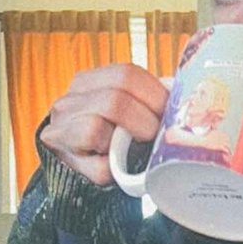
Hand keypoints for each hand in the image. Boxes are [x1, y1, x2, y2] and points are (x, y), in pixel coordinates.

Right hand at [37, 62, 168, 188]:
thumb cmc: (105, 136)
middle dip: (145, 120)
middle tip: (155, 135)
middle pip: (115, 98)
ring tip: (135, 148)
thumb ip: (142, 101)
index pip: (127, 74)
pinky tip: (114, 166)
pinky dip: (113, 169)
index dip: (155, 94)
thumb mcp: (122, 110)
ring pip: (97, 127)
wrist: (70, 165)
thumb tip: (181, 101)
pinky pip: (97, 164)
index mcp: (88, 82)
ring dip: (125, 142)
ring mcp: (61, 128)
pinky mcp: (62, 159)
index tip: (169, 112)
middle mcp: (69, 100)